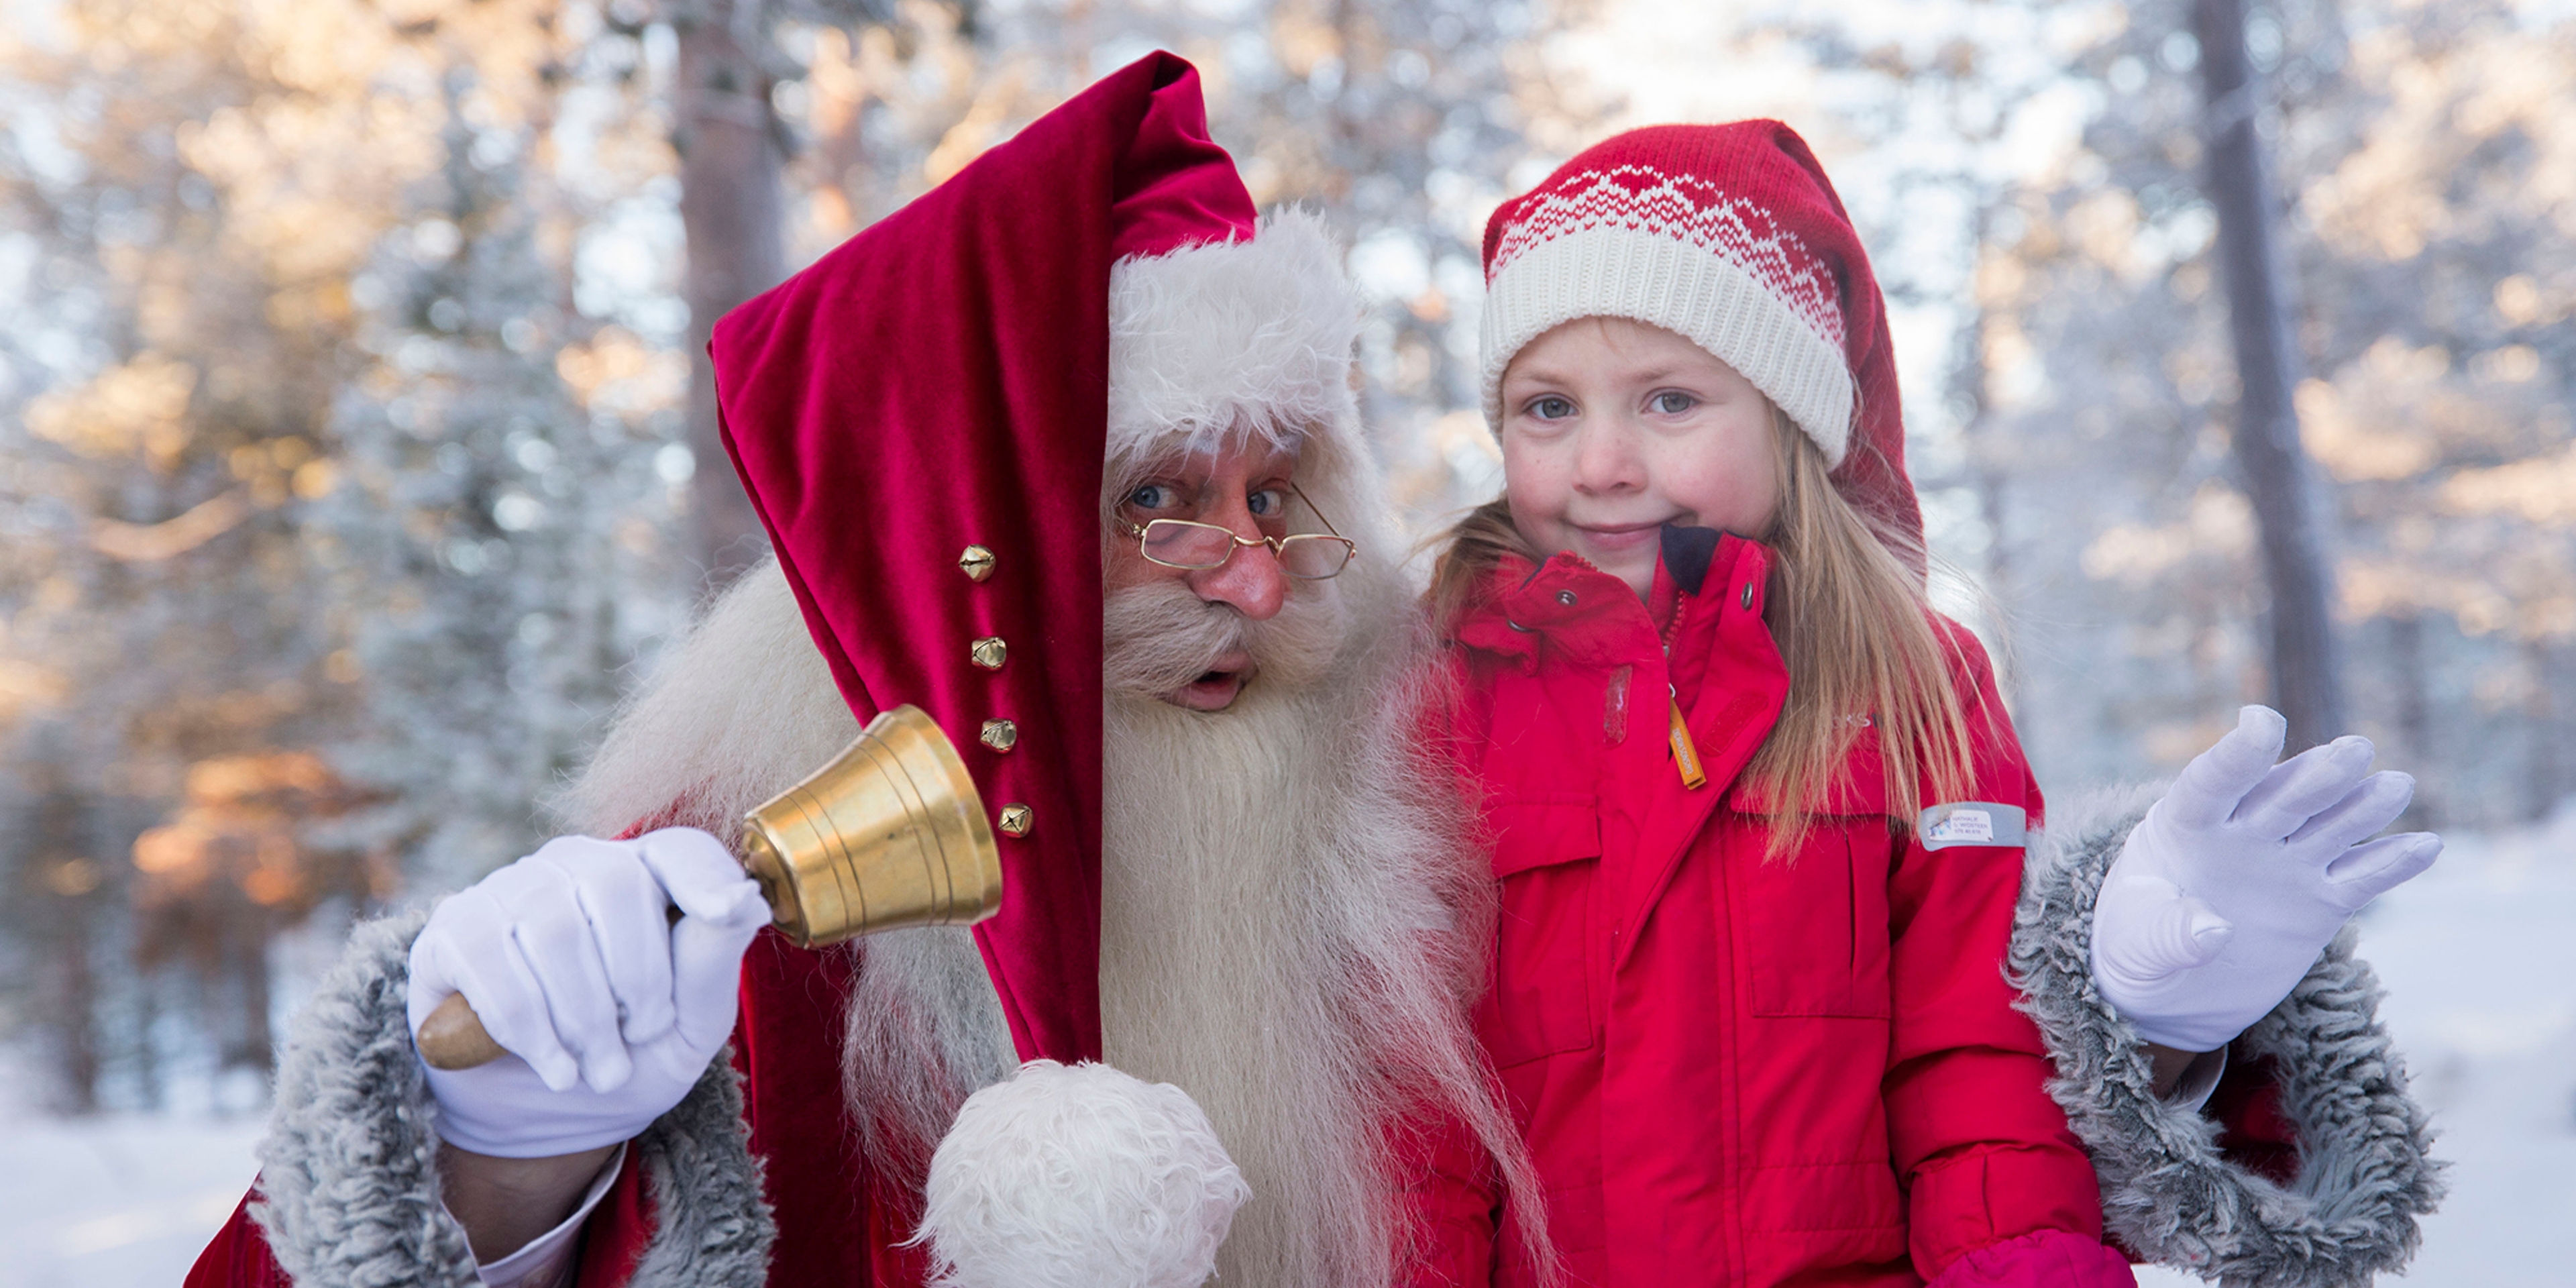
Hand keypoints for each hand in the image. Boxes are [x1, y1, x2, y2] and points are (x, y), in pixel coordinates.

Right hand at [406, 828, 769, 1157]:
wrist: (541, 1115)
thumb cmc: (627, 1056)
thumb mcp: (688, 1026)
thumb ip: (713, 962)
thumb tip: (745, 900)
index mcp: (644, 876)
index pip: (679, 850)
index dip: (705, 876)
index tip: (729, 912)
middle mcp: (574, 866)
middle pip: (616, 886)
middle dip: (637, 980)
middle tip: (637, 1042)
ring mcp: (508, 890)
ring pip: (552, 929)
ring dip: (584, 1017)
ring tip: (599, 1070)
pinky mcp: (452, 930)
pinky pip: (490, 961)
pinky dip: (529, 1026)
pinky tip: (554, 1068)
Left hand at [2091, 706, 2440, 1052]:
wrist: (2168, 989)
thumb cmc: (2137, 949)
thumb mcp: (2138, 944)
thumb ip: (2168, 933)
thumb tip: (2213, 930)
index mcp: (2184, 825)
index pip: (2213, 781)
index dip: (2238, 754)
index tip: (2263, 722)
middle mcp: (2243, 833)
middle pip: (2284, 796)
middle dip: (2317, 774)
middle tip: (2354, 751)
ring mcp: (2285, 862)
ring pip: (2330, 825)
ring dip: (2363, 806)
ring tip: (2396, 786)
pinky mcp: (2319, 900)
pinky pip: (2361, 876)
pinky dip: (2392, 863)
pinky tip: (2427, 846)